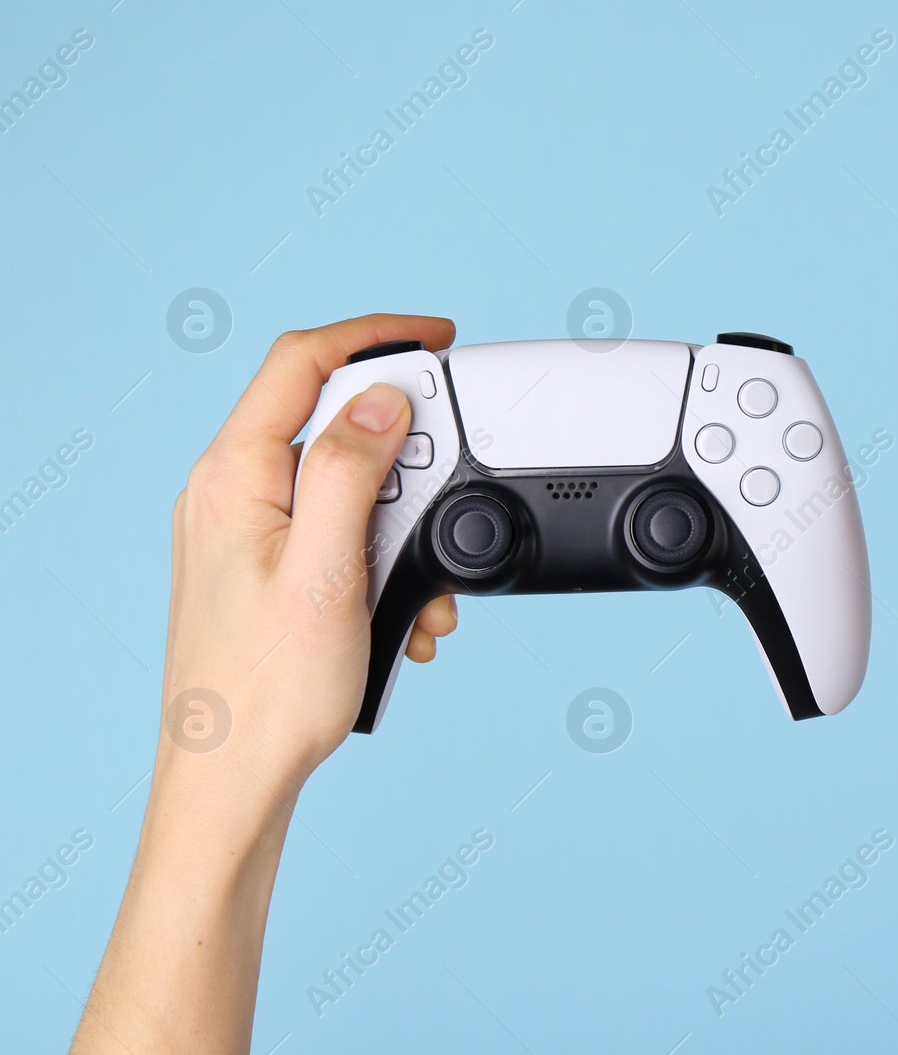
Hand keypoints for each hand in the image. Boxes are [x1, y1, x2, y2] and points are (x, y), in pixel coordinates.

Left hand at [162, 314, 460, 791]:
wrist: (233, 783)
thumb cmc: (266, 696)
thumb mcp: (328, 573)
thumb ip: (355, 474)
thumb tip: (382, 401)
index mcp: (231, 478)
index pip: (301, 364)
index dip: (374, 336)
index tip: (436, 339)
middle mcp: (230, 495)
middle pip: (331, 424)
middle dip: (406, 459)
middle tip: (446, 497)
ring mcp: (247, 533)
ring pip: (345, 487)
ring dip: (403, 525)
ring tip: (423, 588)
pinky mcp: (268, 569)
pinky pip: (338, 534)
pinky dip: (384, 560)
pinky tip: (402, 613)